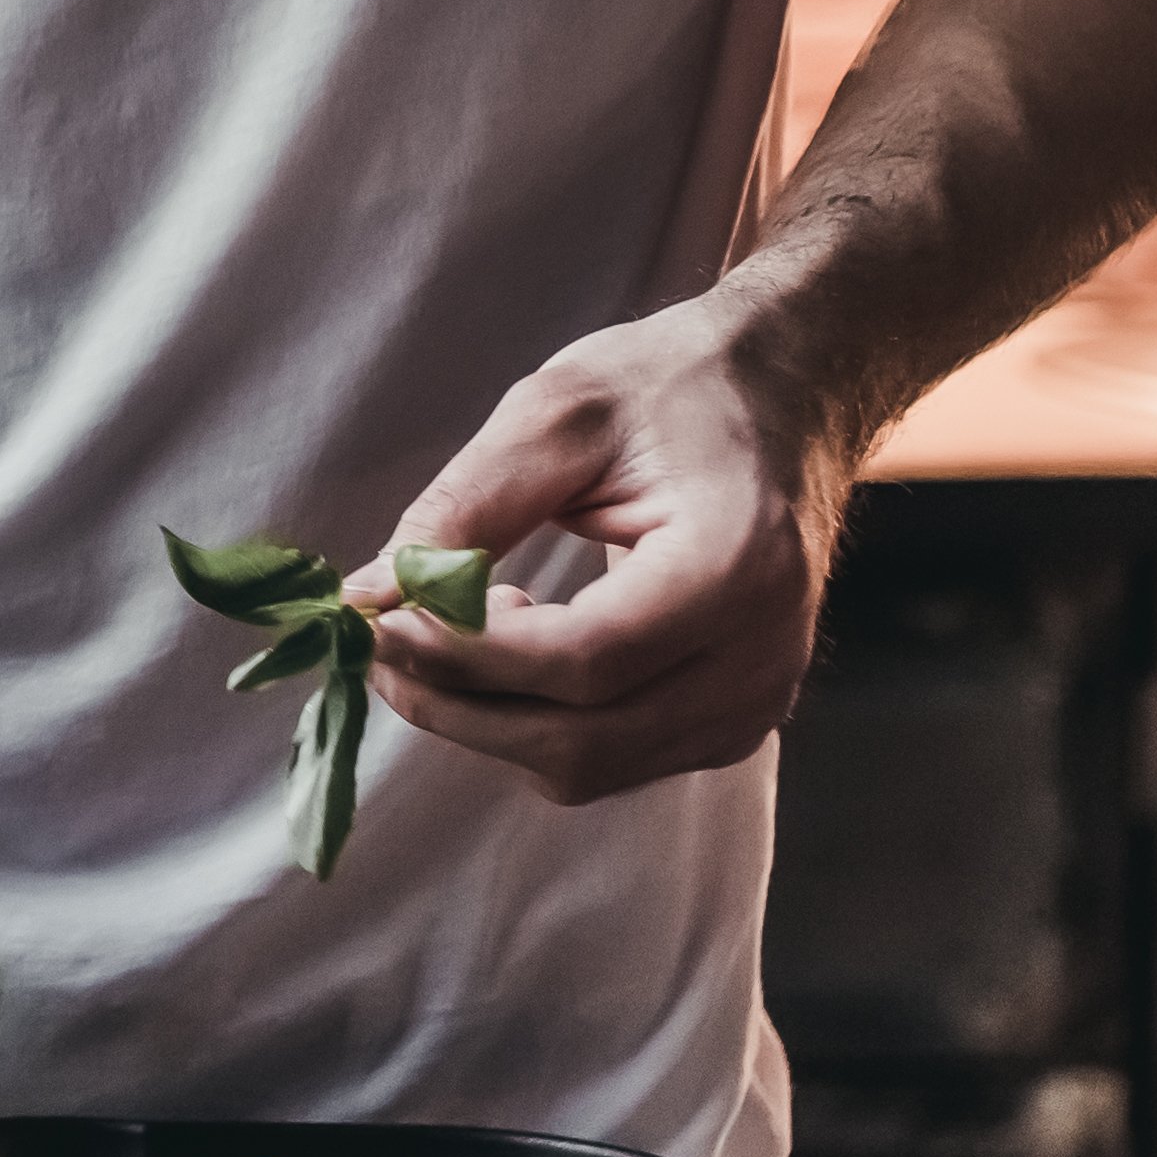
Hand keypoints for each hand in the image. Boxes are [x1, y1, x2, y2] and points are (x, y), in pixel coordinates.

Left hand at [354, 294, 845, 802]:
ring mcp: (754, 703)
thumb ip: (464, 507)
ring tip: (449, 626)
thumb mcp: (557, 412)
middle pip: (580, 738)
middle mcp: (761, 656)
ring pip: (586, 766)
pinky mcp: (732, 724)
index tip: (381, 616)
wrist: (784, 399)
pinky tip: (515, 646)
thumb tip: (371, 593)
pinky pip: (609, 760)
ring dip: (484, 717)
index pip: (585, 660)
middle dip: (454, 700)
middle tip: (379, 635)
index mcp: (737, 565)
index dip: (467, 653)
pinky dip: (532, 723)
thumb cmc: (672, 389)